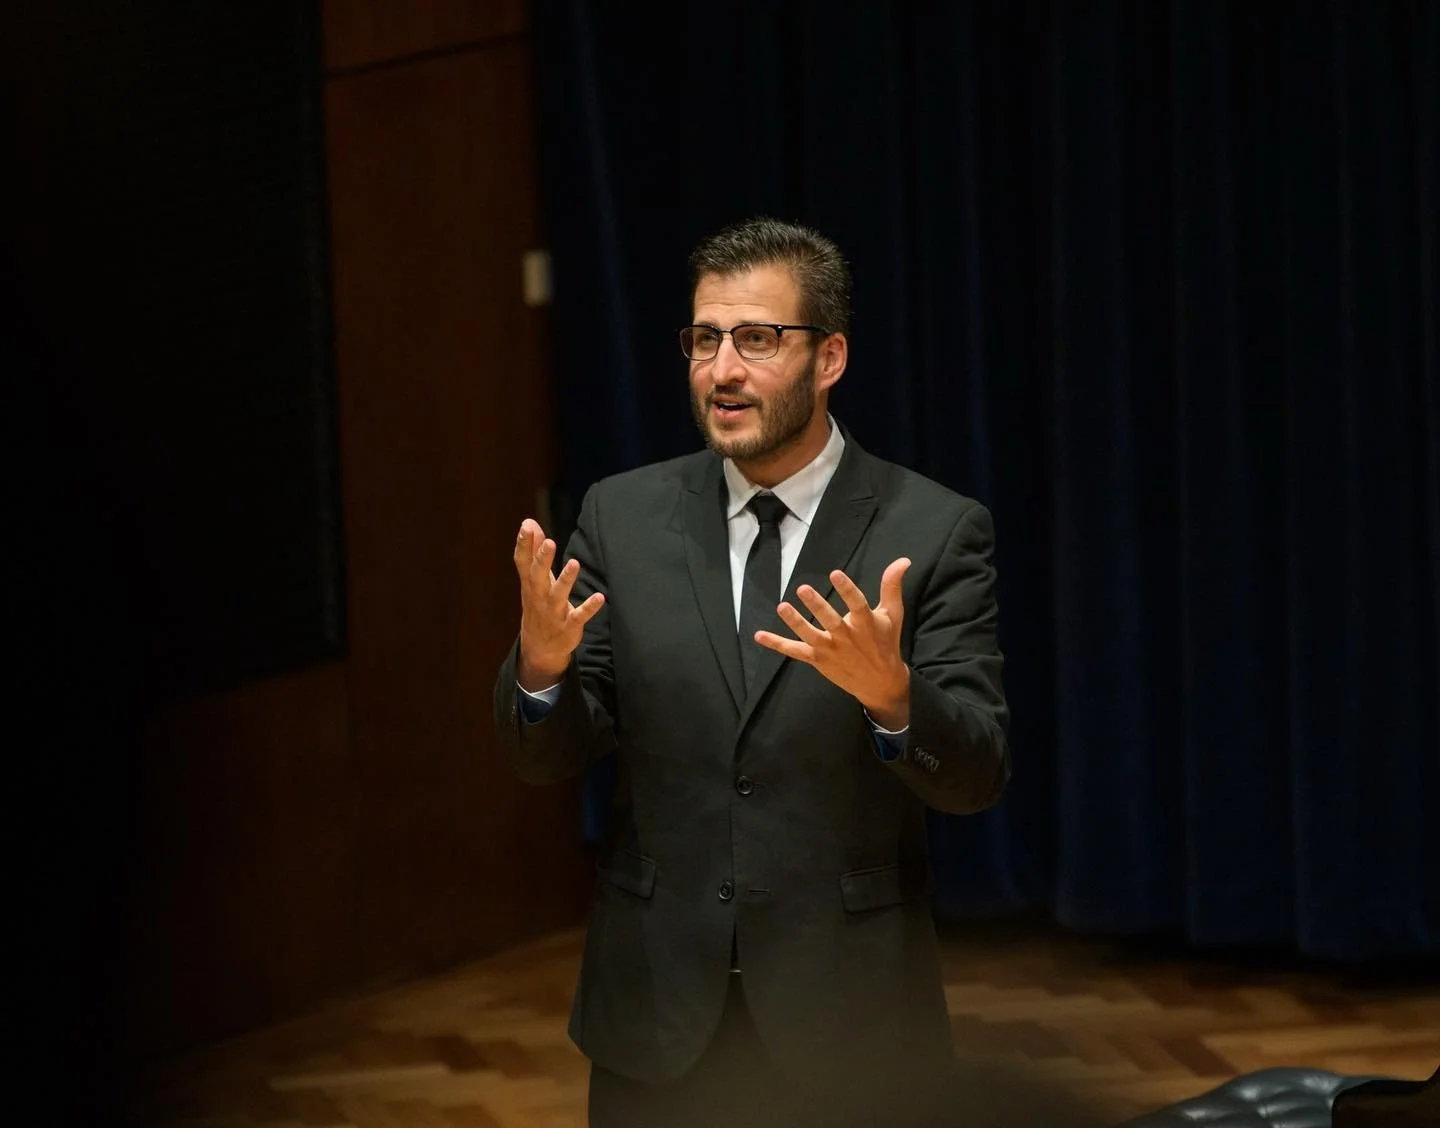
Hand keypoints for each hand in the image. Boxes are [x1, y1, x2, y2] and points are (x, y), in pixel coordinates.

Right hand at [512, 518, 604, 690]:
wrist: (539, 647)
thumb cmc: (538, 604)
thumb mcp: (533, 579)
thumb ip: (532, 550)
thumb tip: (529, 522)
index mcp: (530, 583)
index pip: (523, 562)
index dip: (524, 545)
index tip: (526, 527)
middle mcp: (539, 596)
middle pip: (538, 576)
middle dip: (543, 560)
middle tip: (549, 542)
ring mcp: (553, 612)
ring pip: (559, 595)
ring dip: (566, 580)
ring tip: (574, 563)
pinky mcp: (569, 625)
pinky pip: (579, 616)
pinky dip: (589, 607)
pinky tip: (600, 597)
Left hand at [755, 557, 911, 727]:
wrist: (881, 683)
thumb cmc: (886, 643)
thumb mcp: (892, 614)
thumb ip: (892, 586)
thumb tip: (903, 560)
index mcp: (866, 624)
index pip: (857, 603)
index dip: (847, 589)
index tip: (835, 573)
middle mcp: (847, 637)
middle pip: (830, 620)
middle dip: (817, 606)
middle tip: (803, 589)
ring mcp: (830, 650)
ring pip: (810, 636)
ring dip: (795, 622)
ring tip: (782, 607)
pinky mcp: (818, 659)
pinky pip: (794, 651)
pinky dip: (776, 644)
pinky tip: (758, 636)